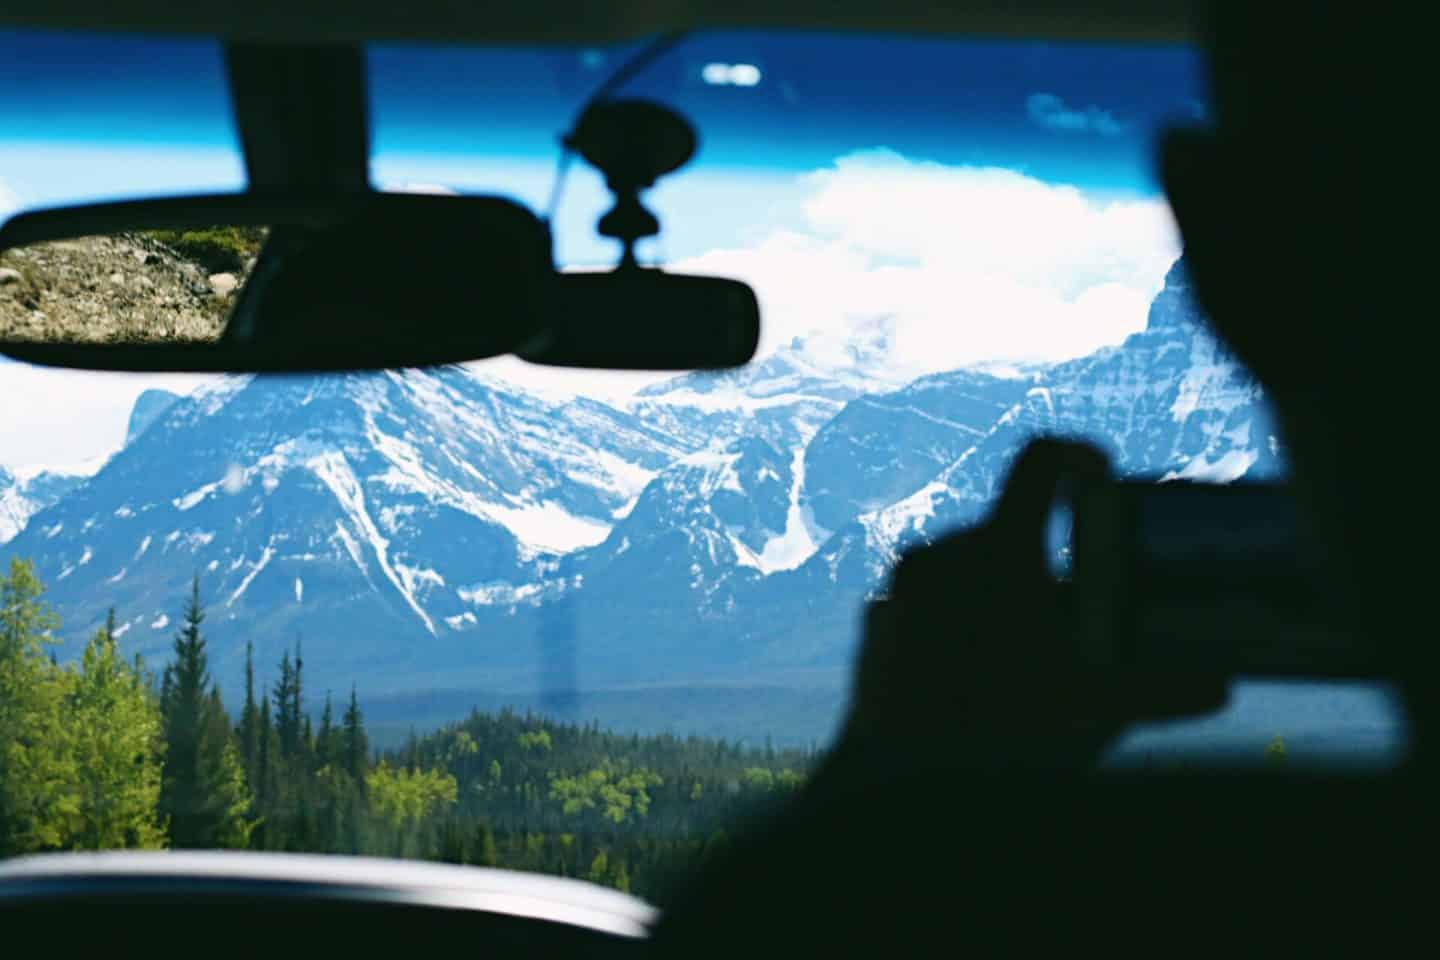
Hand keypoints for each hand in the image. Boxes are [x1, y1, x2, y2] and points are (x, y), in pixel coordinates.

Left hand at [838, 437, 1228, 770]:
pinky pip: (922, 607)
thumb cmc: (1002, 739)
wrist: (905, 789)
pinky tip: (971, 678)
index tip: (1099, 475)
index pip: (1040, 459)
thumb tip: (1217, 685)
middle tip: (1069, 612)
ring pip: (961, 570)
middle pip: (1004, 530)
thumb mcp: (1097, 711)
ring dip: (996, 596)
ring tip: (1020, 657)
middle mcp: (939, 556)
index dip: (1079, 455)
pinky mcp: (874, 627)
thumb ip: (1164, 689)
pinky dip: (952, 627)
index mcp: (997, 551)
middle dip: (1041, 560)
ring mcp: (899, 590)